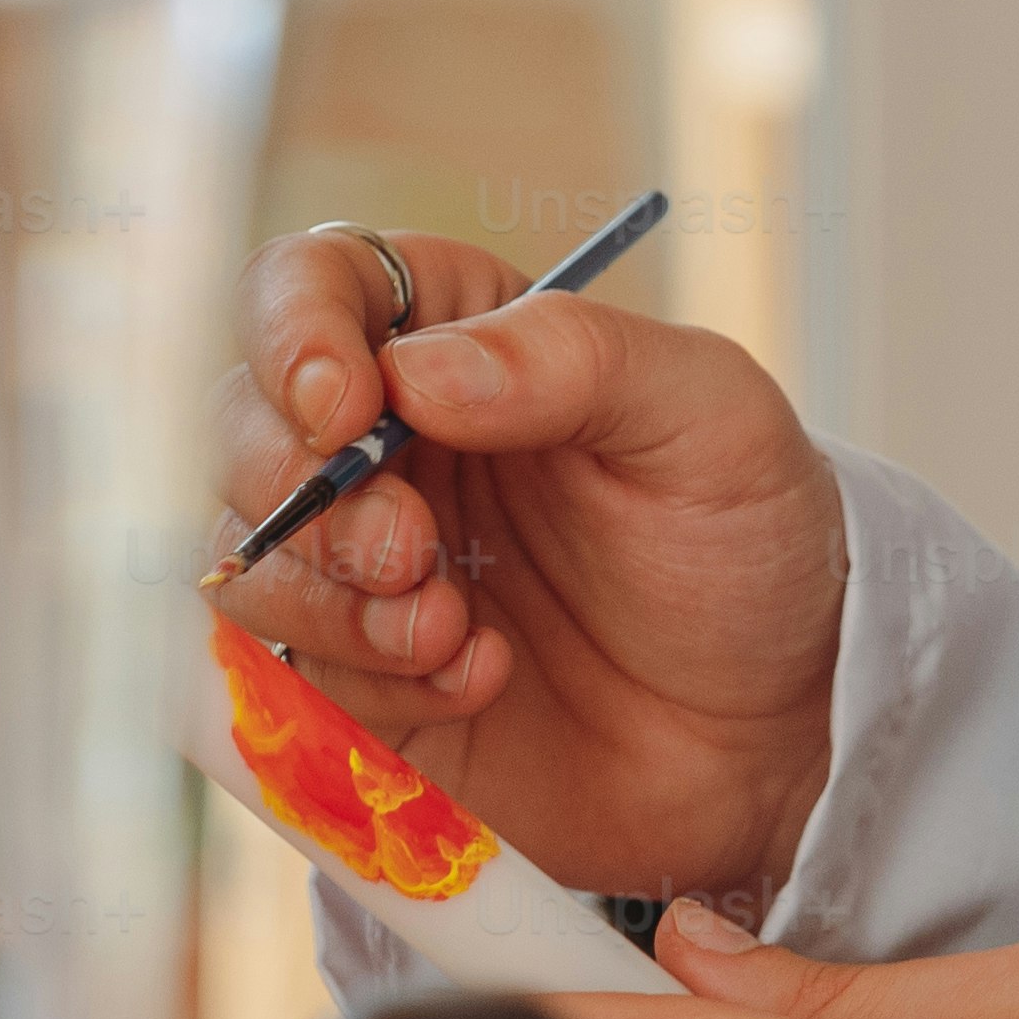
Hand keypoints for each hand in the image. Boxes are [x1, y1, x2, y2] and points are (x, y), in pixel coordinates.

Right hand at [211, 223, 851, 906]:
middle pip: (243, 424)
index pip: (312, 286)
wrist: (774, 732)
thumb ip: (574, 361)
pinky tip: (480, 680)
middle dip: (305, 492)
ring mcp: (361, 566)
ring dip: (327, 598)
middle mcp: (386, 441)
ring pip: (248, 556)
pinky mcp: (357, 682)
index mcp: (458, 336)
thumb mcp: (709, 418)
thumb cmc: (749, 545)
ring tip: (451, 629)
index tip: (346, 407)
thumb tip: (414, 372)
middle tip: (411, 550)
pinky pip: (291, 673)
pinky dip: (370, 680)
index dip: (296, 334)